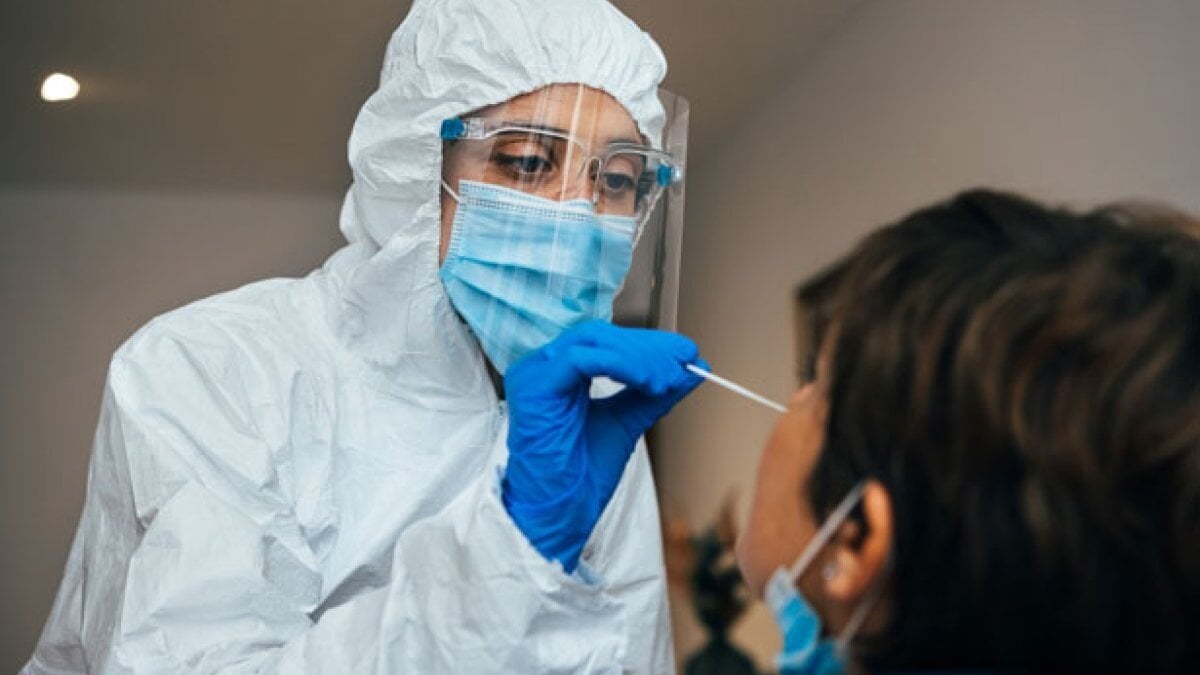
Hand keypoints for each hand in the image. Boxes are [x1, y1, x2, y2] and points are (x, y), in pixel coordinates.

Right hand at [502, 320, 704, 572]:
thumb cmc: (580, 476)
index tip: (687, 353)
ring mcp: (533, 374)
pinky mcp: (533, 386)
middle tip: (685, 361)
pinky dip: (620, 365)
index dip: (648, 343)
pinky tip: (646, 382)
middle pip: (601, 335)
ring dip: (639, 357)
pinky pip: (580, 360)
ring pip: (593, 341)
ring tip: (667, 380)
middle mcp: (542, 367)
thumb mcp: (627, 422)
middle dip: (648, 347)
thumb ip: (653, 394)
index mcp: (559, 373)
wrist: (559, 514)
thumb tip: (690, 368)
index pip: (605, 341)